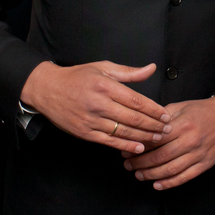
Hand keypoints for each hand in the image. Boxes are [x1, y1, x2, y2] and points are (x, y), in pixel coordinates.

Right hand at [20, 61, 171, 153]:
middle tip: (167, 129)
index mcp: (105, 85)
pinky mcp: (85, 133)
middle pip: (133, 118)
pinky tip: (139, 147)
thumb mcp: (103, 67)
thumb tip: (151, 69)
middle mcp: (99, 103)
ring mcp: (91, 120)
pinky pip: (110, 141)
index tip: (165, 115)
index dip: (154, 109)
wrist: (47, 89)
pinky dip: (126, 146)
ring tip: (158, 138)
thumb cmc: (77, 76)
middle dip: (153, 125)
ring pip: (123, 131)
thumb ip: (128, 72)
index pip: (136, 100)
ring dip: (144, 136)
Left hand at [122, 97, 214, 189]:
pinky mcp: (205, 164)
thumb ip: (161, 116)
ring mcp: (198, 154)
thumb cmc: (203, 111)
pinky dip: (170, 183)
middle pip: (160, 157)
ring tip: (139, 175)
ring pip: (171, 169)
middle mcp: (190, 141)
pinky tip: (158, 184)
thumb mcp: (181, 106)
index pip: (155, 139)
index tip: (127, 150)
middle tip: (128, 165)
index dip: (139, 147)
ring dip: (152, 175)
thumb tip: (142, 126)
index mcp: (183, 125)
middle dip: (141, 163)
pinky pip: (185, 177)